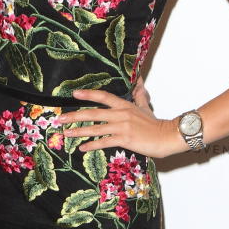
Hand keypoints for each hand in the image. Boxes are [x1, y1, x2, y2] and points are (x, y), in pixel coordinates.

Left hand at [56, 88, 182, 156]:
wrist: (167, 136)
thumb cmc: (156, 124)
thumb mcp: (145, 106)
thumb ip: (139, 95)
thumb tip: (139, 81)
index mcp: (125, 105)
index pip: (103, 96)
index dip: (88, 94)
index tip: (74, 94)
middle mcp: (121, 114)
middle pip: (93, 113)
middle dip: (75, 116)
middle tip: (61, 118)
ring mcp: (122, 127)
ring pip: (95, 128)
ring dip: (79, 131)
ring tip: (66, 133)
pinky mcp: (125, 139)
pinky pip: (104, 142)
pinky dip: (92, 145)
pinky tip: (82, 148)